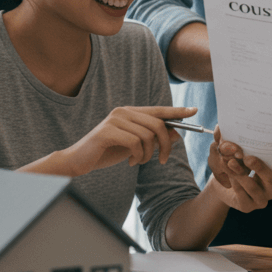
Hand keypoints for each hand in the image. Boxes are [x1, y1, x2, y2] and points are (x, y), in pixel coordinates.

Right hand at [58, 106, 194, 176]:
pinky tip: (131, 162)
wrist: (78, 161)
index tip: (194, 111)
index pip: (159, 110)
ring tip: (139, 161)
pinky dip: (138, 156)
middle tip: (162, 160)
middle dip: (165, 145)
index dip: (177, 110)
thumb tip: (177, 133)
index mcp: (130, 112)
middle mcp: (123, 111)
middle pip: (158, 124)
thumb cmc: (106, 152)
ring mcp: (114, 120)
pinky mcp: (107, 131)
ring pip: (148, 135)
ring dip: (149, 154)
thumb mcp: (134, 146)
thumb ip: (152, 138)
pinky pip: (135, 143)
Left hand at [207, 127, 271, 211]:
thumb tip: (219, 128)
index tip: (254, 153)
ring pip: (253, 187)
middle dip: (259, 167)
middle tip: (246, 157)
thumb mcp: (230, 151)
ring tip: (228, 162)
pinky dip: (234, 183)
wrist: (222, 184)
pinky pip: (242, 195)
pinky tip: (227, 174)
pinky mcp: (248, 207)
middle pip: (271, 179)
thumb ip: (227, 141)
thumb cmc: (233, 164)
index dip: (267, 160)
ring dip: (240, 174)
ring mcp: (261, 199)